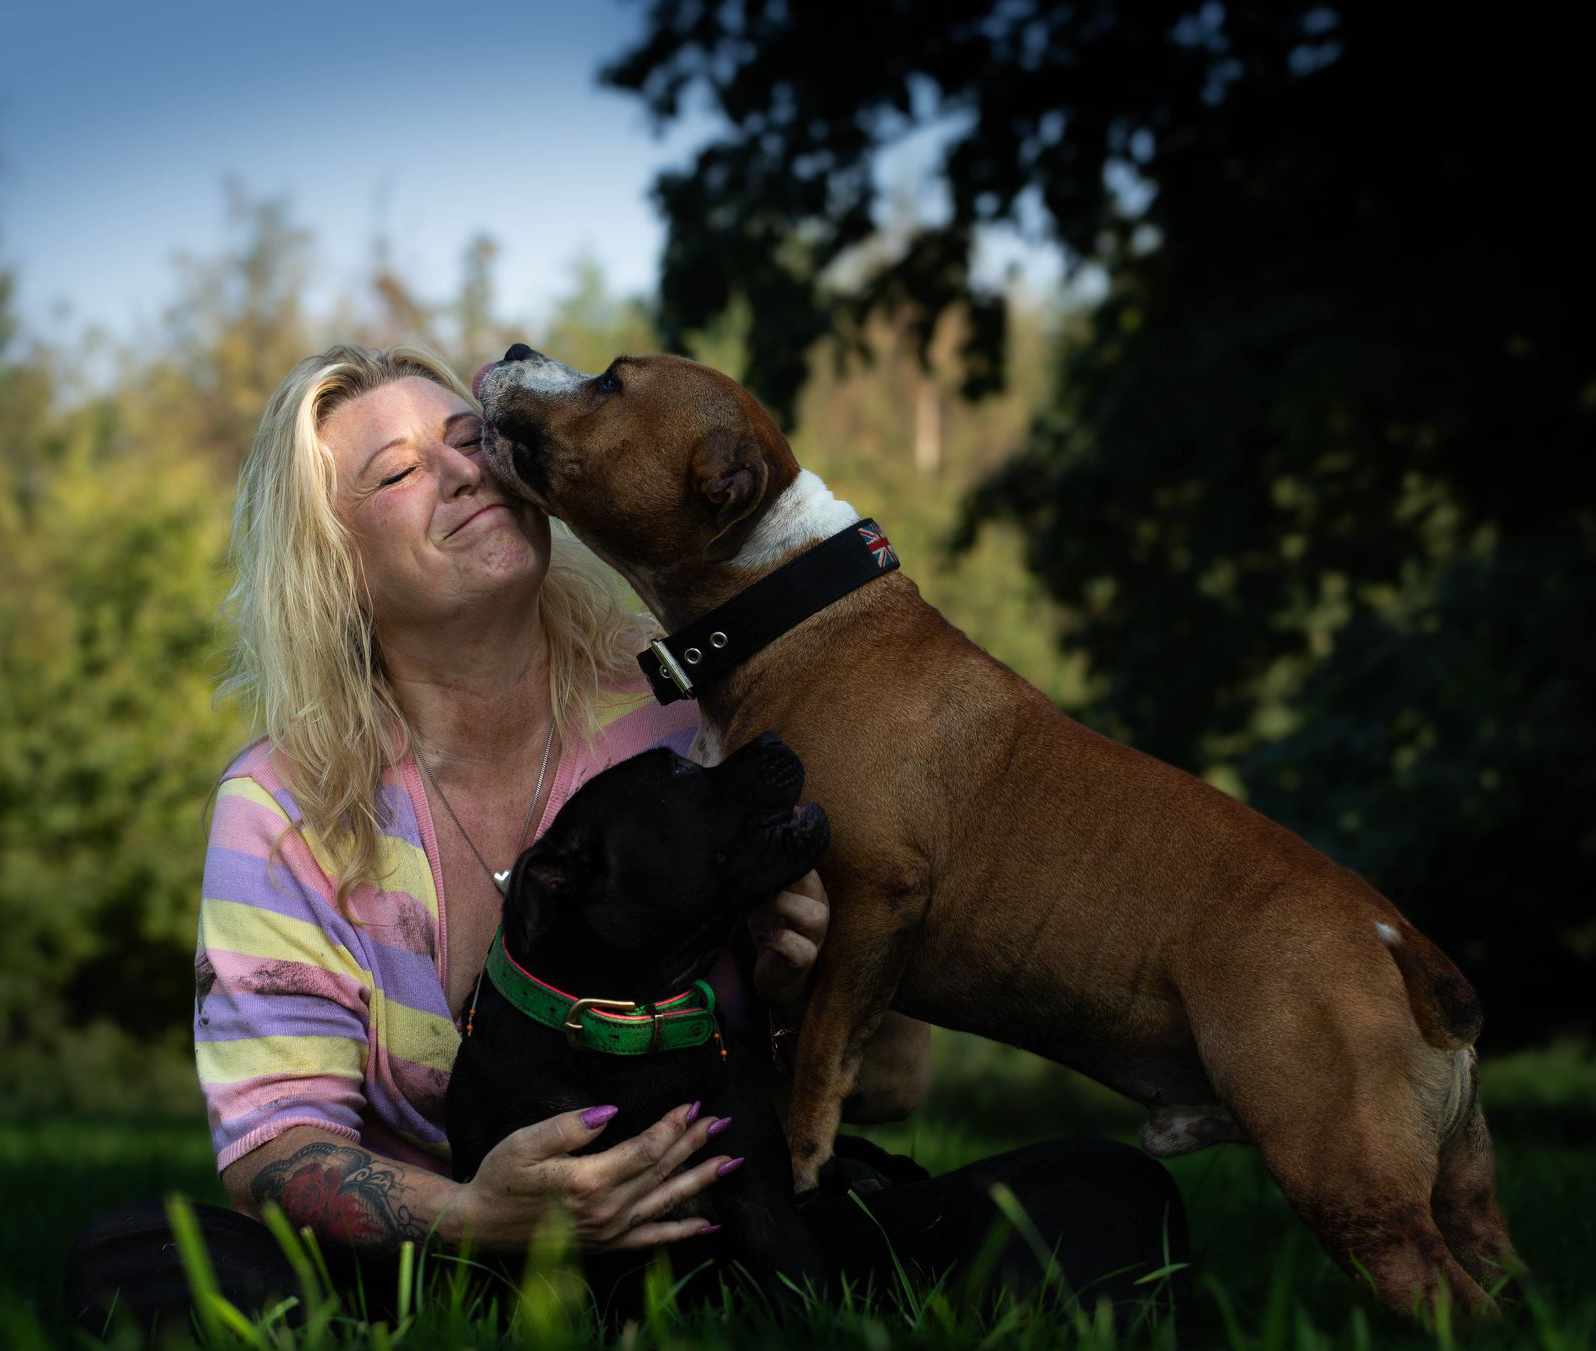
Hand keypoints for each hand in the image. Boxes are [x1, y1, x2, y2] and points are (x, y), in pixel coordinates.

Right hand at [460, 1101, 738, 1251]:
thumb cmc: (501, 1175)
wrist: (482, 1224)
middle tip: (723, 1120)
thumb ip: (569, 1127)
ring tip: (732, 1160)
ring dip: (701, 1179)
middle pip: (661, 1170)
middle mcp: (606, 1210)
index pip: (645, 1150)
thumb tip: (609, 1112)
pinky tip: (708, 1223)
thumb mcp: (524, 1142)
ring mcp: (609, 1230)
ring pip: (666, 1201)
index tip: (693, 1105)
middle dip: (695, 1143)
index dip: (672, 1126)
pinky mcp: (607, 1243)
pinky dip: (683, 1231)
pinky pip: (653, 1238)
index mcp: (588, 1180)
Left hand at [749, 870, 828, 1023]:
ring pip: (814, 916)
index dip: (784, 858)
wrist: (773, 972)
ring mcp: (816, 936)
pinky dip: (780, 941)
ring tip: (755, 907)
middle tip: (754, 883)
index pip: (806, 864)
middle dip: (783, 880)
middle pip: (814, 884)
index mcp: (810, 890)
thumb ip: (762, 880)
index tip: (758, 857)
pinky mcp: (806, 960)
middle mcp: (818, 909)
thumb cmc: (769, 928)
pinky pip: (802, 950)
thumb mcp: (764, 899)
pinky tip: (762, 937)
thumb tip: (741, 857)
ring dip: (782, 906)